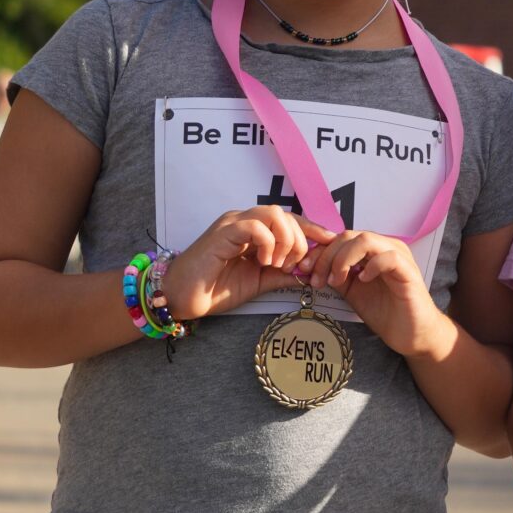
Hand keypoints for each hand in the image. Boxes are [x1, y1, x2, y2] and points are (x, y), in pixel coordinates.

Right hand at [162, 205, 334, 320]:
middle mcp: (244, 221)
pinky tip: (264, 261)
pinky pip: (255, 226)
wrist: (182, 298)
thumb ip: (283, 274)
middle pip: (287, 214)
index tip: (330, 242)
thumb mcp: (259, 281)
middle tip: (294, 265)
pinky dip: (268, 243)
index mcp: (254, 230)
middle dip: (301, 240)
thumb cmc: (216, 288)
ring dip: (286, 240)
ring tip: (278, 263)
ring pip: (274, 214)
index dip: (313, 229)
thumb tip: (310, 272)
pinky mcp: (222, 233)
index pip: (290, 219)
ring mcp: (232, 224)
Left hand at [305, 230, 445, 359]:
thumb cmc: (385, 312)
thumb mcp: (351, 292)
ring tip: (336, 281)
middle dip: (326, 256)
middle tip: (316, 279)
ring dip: (343, 259)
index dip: (318, 251)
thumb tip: (310, 266)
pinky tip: (362, 280)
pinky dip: (370, 266)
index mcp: (371, 250)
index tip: (303, 270)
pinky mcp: (408, 271)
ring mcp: (399, 257)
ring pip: (365, 240)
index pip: (340, 238)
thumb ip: (335, 275)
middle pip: (348, 236)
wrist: (410, 334)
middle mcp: (385, 247)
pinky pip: (388, 257)